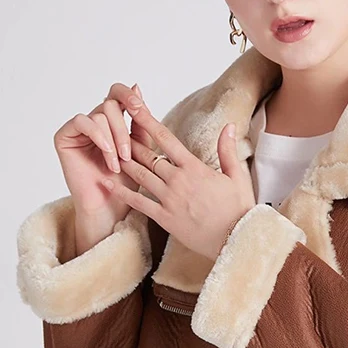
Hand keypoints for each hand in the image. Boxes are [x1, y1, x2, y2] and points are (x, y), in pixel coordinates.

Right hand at [53, 83, 157, 226]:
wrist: (110, 205)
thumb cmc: (126, 181)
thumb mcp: (141, 147)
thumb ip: (140, 121)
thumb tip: (136, 86)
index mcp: (113, 120)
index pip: (118, 94)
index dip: (129, 96)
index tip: (140, 108)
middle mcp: (95, 120)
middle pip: (110, 103)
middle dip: (123, 129)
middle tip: (129, 154)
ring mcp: (79, 128)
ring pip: (99, 114)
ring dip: (113, 140)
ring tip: (118, 164)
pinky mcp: (64, 136)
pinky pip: (82, 121)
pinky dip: (99, 137)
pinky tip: (107, 155)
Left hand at [101, 100, 255, 260]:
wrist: (237, 239)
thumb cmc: (239, 209)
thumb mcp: (237, 176)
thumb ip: (227, 150)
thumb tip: (228, 126)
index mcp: (194, 168)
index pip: (166, 138)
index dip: (148, 121)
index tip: (135, 108)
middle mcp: (178, 180)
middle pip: (148, 155)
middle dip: (130, 141)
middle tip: (114, 128)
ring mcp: (170, 199)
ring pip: (140, 176)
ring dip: (124, 162)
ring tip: (108, 151)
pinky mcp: (165, 218)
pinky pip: (139, 203)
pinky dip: (123, 192)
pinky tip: (108, 184)